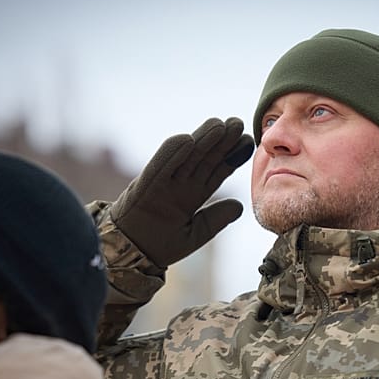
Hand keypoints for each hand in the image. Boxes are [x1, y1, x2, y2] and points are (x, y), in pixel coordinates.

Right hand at [110, 117, 254, 267]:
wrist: (130, 255)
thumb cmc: (160, 244)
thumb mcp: (196, 234)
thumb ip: (216, 219)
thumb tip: (240, 206)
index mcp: (193, 195)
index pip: (217, 171)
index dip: (233, 157)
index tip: (248, 143)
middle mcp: (181, 184)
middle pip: (205, 157)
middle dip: (222, 141)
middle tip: (238, 123)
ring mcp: (164, 182)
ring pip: (186, 156)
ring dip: (202, 139)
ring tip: (220, 124)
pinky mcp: (145, 186)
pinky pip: (160, 166)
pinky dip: (172, 153)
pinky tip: (188, 140)